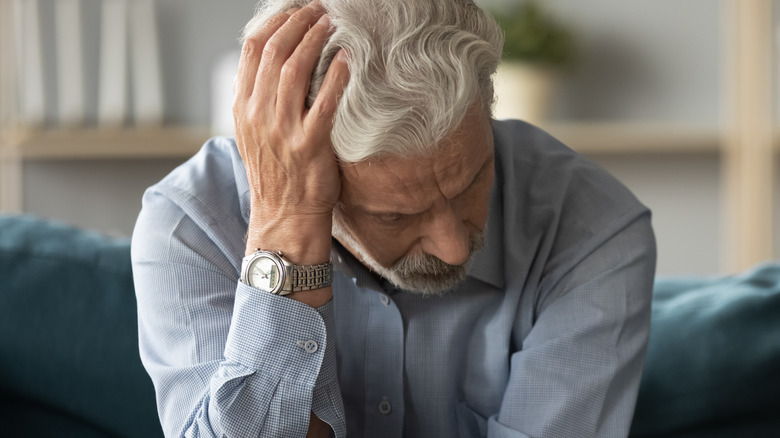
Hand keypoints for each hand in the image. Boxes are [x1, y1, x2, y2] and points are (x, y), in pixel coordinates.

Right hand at [233, 3, 348, 264]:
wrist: (285, 215)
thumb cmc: (277, 173)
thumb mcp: (255, 133)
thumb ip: (260, 97)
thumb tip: (276, 60)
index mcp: (243, 107)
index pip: (251, 48)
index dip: (275, 21)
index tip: (295, 9)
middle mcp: (258, 114)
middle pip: (274, 51)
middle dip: (298, 23)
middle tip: (319, 10)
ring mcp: (282, 130)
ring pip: (295, 69)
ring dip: (315, 40)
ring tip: (332, 24)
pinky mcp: (309, 145)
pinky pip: (323, 102)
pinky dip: (335, 76)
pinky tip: (347, 59)